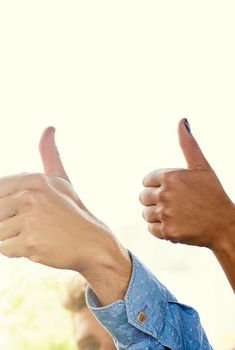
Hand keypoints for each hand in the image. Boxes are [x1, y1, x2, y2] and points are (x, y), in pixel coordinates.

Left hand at [0, 127, 130, 304]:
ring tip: (37, 235)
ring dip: (13, 238)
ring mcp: (30, 221)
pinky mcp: (29, 243)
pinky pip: (4, 249)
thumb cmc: (72, 212)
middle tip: (33, 223)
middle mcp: (31, 197)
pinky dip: (17, 253)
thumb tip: (49, 128)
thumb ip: (49, 155)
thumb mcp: (61, 180)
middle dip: (8, 221)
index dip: (5, 200)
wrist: (93, 244)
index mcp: (35, 180)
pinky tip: (37, 247)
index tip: (24, 206)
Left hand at [140, 119, 234, 249]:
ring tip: (179, 215)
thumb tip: (182, 121)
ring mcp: (166, 213)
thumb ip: (188, 145)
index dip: (158, 187)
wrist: (226, 225)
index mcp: (170, 176)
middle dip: (157, 201)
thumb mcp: (201, 168)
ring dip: (159, 216)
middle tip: (178, 205)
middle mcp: (166, 193)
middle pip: (143, 197)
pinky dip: (162, 230)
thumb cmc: (213, 194)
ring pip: (146, 213)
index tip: (174, 191)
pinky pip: (151, 229)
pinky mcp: (167, 231)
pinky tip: (178, 226)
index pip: (146, 181)